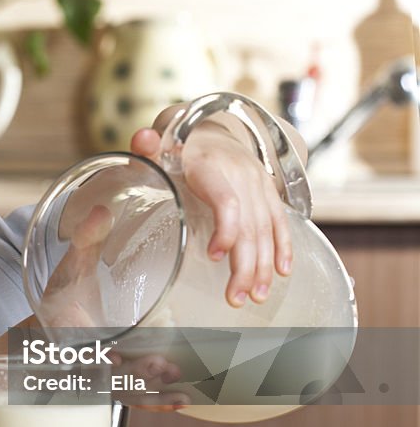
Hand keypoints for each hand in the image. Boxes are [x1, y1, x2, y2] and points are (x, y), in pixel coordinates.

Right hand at [39, 207, 187, 411]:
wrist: (55, 321)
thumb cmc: (65, 293)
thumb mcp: (71, 264)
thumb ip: (86, 238)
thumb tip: (103, 210)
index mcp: (68, 331)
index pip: (81, 347)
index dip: (99, 357)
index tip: (122, 355)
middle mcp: (83, 358)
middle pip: (108, 376)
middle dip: (135, 376)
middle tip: (162, 368)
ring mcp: (102, 374)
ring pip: (125, 393)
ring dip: (151, 394)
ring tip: (179, 385)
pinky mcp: (119, 381)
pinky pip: (135, 398)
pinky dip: (156, 402)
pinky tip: (182, 399)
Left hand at [130, 105, 292, 307]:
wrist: (213, 128)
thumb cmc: (180, 147)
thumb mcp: (161, 145)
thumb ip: (148, 146)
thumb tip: (142, 139)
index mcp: (211, 167)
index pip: (226, 201)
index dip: (225, 230)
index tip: (213, 256)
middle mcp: (240, 175)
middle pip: (249, 225)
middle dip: (245, 265)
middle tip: (235, 297)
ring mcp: (258, 184)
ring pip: (266, 228)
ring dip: (264, 266)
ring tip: (256, 296)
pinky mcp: (269, 192)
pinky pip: (280, 221)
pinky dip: (284, 247)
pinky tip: (282, 271)